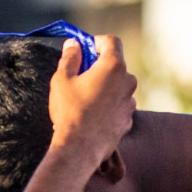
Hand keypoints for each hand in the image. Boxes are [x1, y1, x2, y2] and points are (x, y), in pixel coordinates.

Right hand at [47, 35, 136, 168]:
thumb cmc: (70, 112)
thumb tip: (73, 44)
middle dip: (99, 66)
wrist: (79, 149)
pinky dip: (108, 105)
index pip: (111, 41)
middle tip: (80, 76)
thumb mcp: (62, 79)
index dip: (97, 42)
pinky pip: (118, 105)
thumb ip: (70, 57)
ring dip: (104, 87)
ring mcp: (130, 102)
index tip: (85, 49)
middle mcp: (128, 82)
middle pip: (115, 65)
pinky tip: (92, 115)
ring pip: (118, 86)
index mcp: (113, 66)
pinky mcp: (128, 120)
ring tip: (85, 100)